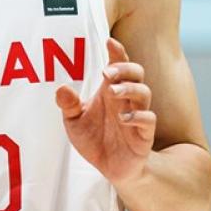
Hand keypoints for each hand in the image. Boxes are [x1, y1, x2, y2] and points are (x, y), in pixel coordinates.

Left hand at [55, 37, 155, 185]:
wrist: (109, 169)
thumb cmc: (94, 139)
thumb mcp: (74, 122)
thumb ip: (68, 105)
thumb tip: (61, 88)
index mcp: (110, 91)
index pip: (118, 65)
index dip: (117, 52)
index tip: (109, 41)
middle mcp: (126, 100)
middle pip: (136, 73)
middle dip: (124, 68)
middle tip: (106, 72)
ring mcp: (137, 116)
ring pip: (144, 92)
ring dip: (130, 88)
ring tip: (112, 92)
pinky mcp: (144, 135)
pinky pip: (149, 119)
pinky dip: (138, 117)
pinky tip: (123, 119)